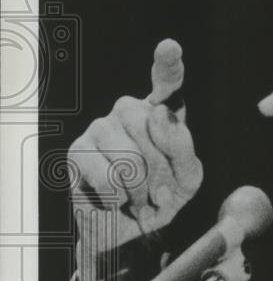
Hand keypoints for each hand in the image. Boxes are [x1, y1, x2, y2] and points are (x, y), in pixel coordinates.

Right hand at [68, 39, 203, 258]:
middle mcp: (128, 111)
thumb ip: (182, 146)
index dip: (168, 64)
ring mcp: (100, 127)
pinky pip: (108, 177)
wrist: (130, 233)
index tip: (170, 47)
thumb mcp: (188, 177)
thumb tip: (159, 113)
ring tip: (138, 197)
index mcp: (160, 113)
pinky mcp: (77, 151)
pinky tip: (116, 200)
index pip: (167, 81)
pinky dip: (118, 199)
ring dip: (141, 190)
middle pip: (151, 126)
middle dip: (162, 169)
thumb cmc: (162, 197)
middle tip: (158, 190)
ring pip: (130, 158)